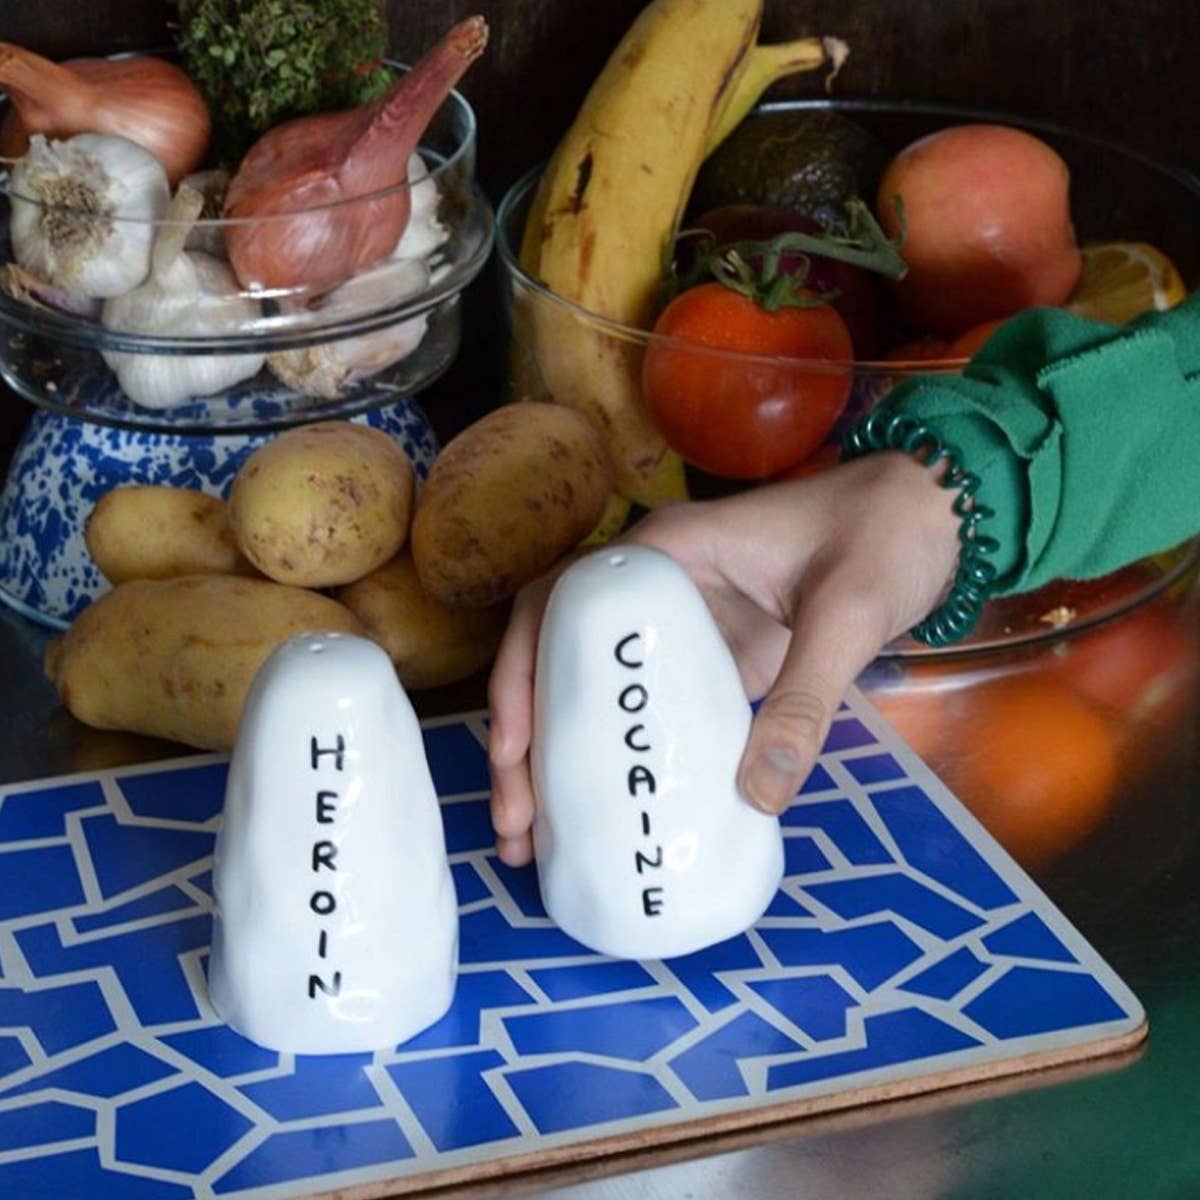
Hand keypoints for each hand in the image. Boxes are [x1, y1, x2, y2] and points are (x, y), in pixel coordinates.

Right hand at [488, 451, 961, 865]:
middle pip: (555, 656)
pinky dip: (621, 762)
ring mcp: (682, 630)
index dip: (520, 672)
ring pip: (593, 690)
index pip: (557, 604)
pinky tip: (610, 820)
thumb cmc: (885, 535)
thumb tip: (756, 801)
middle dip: (523, 738)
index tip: (518, 747)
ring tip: (531, 839)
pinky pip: (650, 712)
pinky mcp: (713, 664)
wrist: (936, 517)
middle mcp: (655, 589)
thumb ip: (805, 697)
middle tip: (515, 822)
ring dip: (557, 759)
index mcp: (663, 553)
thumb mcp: (848, 612)